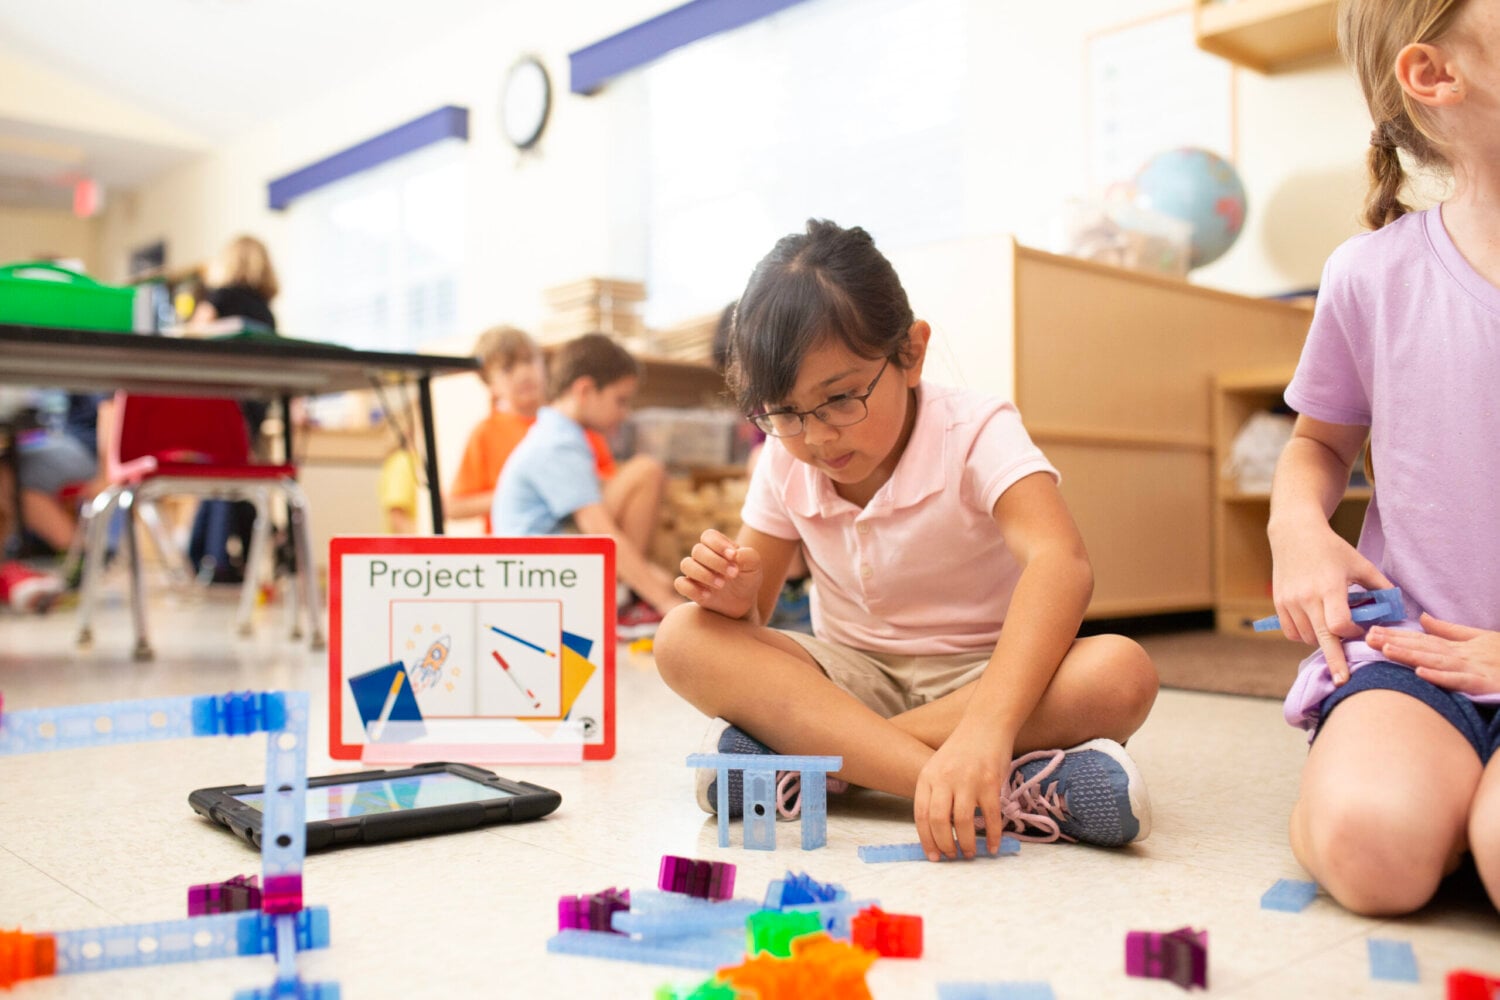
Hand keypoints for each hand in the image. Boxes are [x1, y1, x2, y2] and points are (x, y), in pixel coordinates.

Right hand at [674, 529, 761, 620]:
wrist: (743, 602)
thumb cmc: (747, 579)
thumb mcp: (754, 566)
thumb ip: (748, 556)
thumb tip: (734, 555)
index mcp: (717, 546)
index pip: (708, 536)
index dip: (718, 544)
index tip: (733, 556)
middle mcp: (703, 557)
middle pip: (698, 550)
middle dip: (715, 561)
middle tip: (733, 574)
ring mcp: (694, 572)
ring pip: (686, 564)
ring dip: (703, 574)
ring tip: (722, 585)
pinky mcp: (690, 588)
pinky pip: (680, 584)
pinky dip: (692, 588)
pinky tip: (708, 595)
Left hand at [912, 724, 1008, 861]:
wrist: (986, 724)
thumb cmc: (962, 750)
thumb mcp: (938, 767)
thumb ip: (935, 794)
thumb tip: (938, 832)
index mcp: (927, 776)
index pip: (921, 815)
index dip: (926, 840)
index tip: (933, 857)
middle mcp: (945, 778)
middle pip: (939, 821)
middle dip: (945, 845)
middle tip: (953, 857)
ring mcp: (968, 780)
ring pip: (963, 822)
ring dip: (966, 844)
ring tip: (970, 853)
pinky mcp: (990, 782)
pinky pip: (990, 817)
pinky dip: (992, 836)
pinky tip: (992, 847)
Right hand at [1269, 521, 1391, 685]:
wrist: (1294, 533)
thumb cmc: (1332, 549)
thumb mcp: (1361, 564)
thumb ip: (1380, 588)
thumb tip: (1397, 611)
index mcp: (1329, 587)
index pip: (1339, 625)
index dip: (1353, 634)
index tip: (1363, 634)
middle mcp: (1306, 597)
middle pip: (1321, 638)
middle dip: (1334, 661)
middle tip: (1343, 682)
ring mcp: (1289, 601)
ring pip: (1305, 637)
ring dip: (1321, 641)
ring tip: (1331, 632)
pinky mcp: (1279, 603)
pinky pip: (1291, 631)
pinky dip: (1303, 635)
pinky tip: (1314, 626)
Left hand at [1368, 613, 1499, 695]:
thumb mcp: (1480, 640)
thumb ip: (1450, 631)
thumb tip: (1423, 620)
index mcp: (1458, 648)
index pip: (1422, 641)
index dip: (1396, 636)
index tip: (1370, 632)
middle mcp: (1462, 656)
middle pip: (1424, 648)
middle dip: (1395, 642)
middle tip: (1367, 637)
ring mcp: (1474, 668)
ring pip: (1437, 660)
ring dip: (1410, 655)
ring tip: (1386, 650)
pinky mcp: (1486, 683)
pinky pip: (1461, 680)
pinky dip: (1441, 676)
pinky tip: (1420, 673)